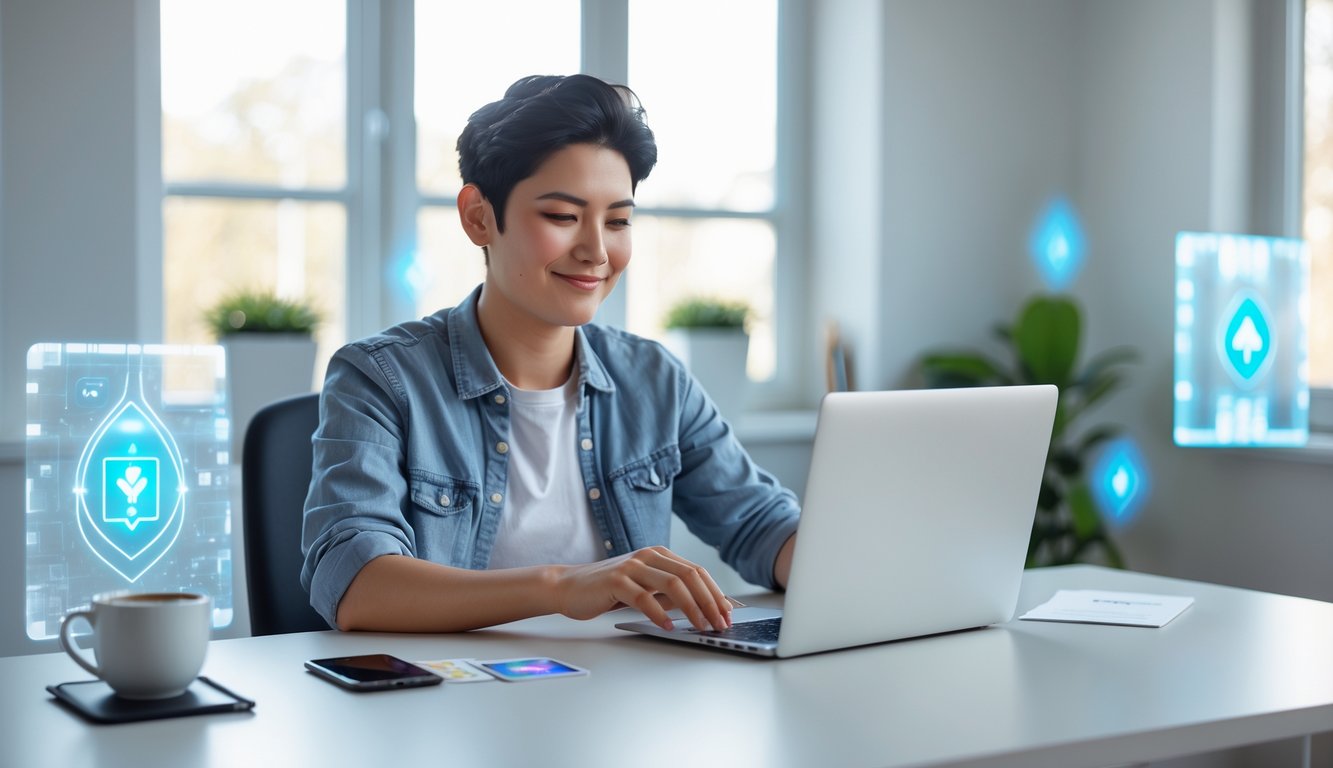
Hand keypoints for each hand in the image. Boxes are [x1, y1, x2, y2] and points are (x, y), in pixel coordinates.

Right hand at [551, 546, 732, 631]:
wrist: (568, 586)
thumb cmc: (608, 590)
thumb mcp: (645, 588)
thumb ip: (669, 593)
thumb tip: (701, 607)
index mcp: (658, 554)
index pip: (696, 571)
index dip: (716, 592)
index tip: (728, 612)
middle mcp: (648, 556)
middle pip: (690, 576)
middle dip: (710, 601)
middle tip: (720, 623)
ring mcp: (632, 566)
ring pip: (673, 584)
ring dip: (692, 608)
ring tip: (701, 626)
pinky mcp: (616, 581)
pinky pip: (644, 598)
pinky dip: (660, 614)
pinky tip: (668, 627)